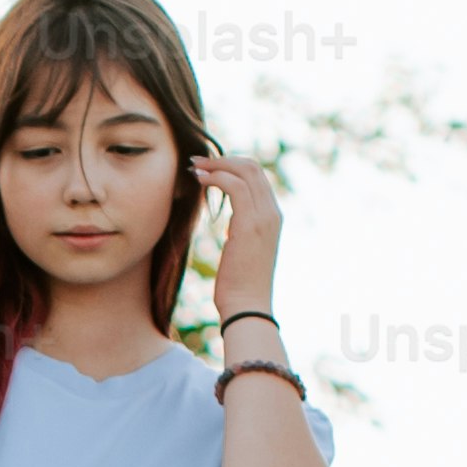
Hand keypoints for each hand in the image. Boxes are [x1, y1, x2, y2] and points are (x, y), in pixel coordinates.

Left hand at [201, 151, 286, 326]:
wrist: (246, 307)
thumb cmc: (239, 285)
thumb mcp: (244, 251)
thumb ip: (243, 231)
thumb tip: (231, 226)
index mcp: (273, 217)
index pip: (257, 176)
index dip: (231, 166)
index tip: (207, 169)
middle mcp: (273, 213)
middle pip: (253, 167)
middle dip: (222, 159)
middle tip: (196, 162)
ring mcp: (265, 217)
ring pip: (245, 171)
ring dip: (216, 165)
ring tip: (193, 168)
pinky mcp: (251, 224)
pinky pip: (235, 186)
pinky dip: (216, 177)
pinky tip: (198, 180)